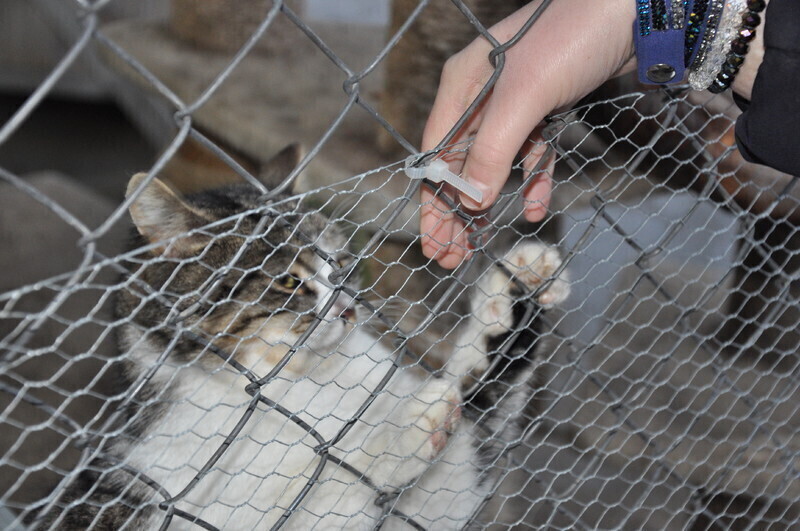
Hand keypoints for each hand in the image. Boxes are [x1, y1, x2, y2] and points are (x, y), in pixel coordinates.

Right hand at [420, 0, 636, 268]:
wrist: (635, 9)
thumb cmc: (571, 40)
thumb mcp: (526, 96)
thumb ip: (494, 149)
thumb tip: (472, 204)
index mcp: (462, 85)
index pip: (436, 154)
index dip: (434, 202)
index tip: (433, 243)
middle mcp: (482, 95)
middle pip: (461, 164)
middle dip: (455, 212)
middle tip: (450, 257)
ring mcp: (515, 102)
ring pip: (493, 164)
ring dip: (488, 204)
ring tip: (479, 245)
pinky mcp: (546, 108)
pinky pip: (531, 153)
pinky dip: (532, 181)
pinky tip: (537, 208)